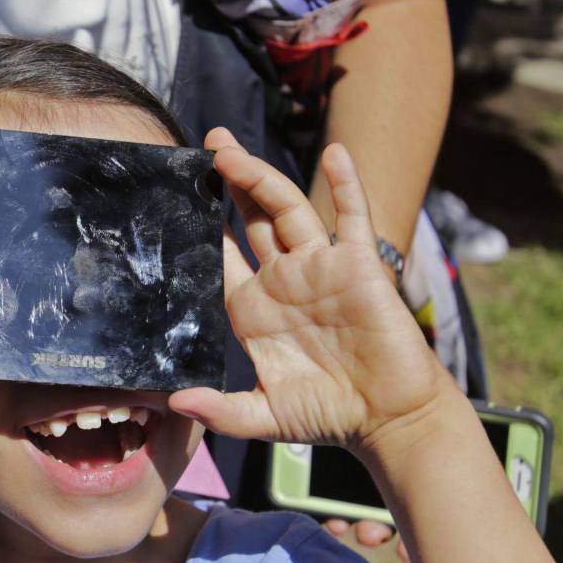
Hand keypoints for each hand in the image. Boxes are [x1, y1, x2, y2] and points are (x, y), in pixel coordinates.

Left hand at [170, 129, 446, 457]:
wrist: (389, 418)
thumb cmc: (328, 416)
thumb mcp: (263, 416)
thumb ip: (220, 410)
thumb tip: (173, 402)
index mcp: (255, 308)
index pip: (220, 257)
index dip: (200, 227)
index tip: (176, 194)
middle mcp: (284, 280)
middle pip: (251, 219)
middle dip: (230, 182)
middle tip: (208, 144)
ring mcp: (321, 268)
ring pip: (288, 208)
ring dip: (262, 176)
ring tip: (231, 148)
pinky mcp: (359, 265)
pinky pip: (353, 216)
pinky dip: (347, 184)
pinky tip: (336, 153)